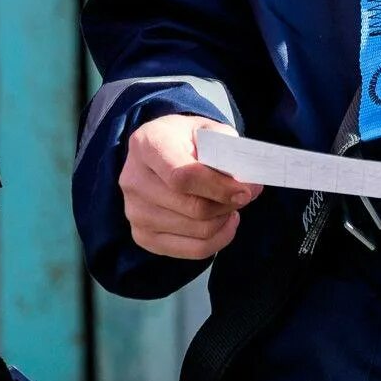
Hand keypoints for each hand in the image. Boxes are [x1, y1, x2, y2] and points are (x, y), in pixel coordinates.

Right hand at [120, 114, 262, 259]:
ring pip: (196, 231)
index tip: (245, 191)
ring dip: (224, 220)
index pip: (183, 177)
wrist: (161, 149)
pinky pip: (192, 250)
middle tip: (247, 195)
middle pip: (192, 208)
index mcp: (147, 144)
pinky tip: (223, 221)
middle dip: (227, 204)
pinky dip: (218, 239)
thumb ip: (226, 151)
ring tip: (232, 204)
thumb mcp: (208, 130)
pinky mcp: (142, 236)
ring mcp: (134, 212)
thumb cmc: (188, 139)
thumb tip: (245, 183)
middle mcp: (133, 180)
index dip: (218, 187)